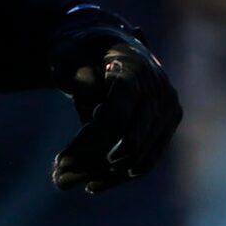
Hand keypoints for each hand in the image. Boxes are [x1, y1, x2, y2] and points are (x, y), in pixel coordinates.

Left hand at [46, 12, 182, 192]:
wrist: (102, 41)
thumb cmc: (79, 48)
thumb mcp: (68, 56)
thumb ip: (81, 81)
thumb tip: (94, 114)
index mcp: (135, 67)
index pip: (119, 111)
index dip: (95, 139)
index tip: (65, 161)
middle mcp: (159, 90)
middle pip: (129, 139)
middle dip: (90, 161)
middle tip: (57, 176)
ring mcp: (167, 109)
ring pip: (138, 156)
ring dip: (101, 173)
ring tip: (64, 181)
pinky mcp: (165, 125)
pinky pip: (145, 158)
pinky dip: (118, 174)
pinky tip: (91, 184)